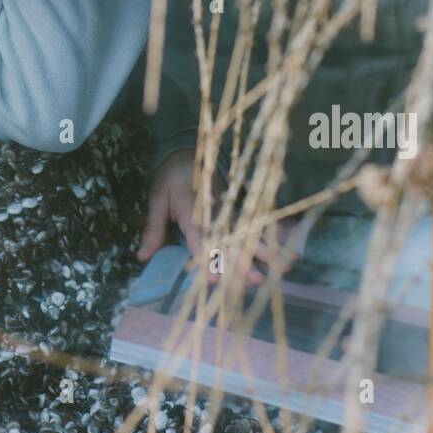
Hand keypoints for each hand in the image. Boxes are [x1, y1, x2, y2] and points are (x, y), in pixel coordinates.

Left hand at [137, 148, 303, 286]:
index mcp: (194, 210)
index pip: (201, 239)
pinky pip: (257, 222)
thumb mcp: (157, 199)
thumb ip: (153, 228)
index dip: (207, 260)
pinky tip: (290, 247)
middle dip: (244, 262)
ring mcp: (231, 209)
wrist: (188, 150)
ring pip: (251, 232)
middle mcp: (217, 212)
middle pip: (231, 240)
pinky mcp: (238, 207)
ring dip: (267, 249)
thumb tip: (142, 257)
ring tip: (286, 264)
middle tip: (256, 281)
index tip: (215, 282)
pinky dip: (273, 235)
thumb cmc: (171, 177)